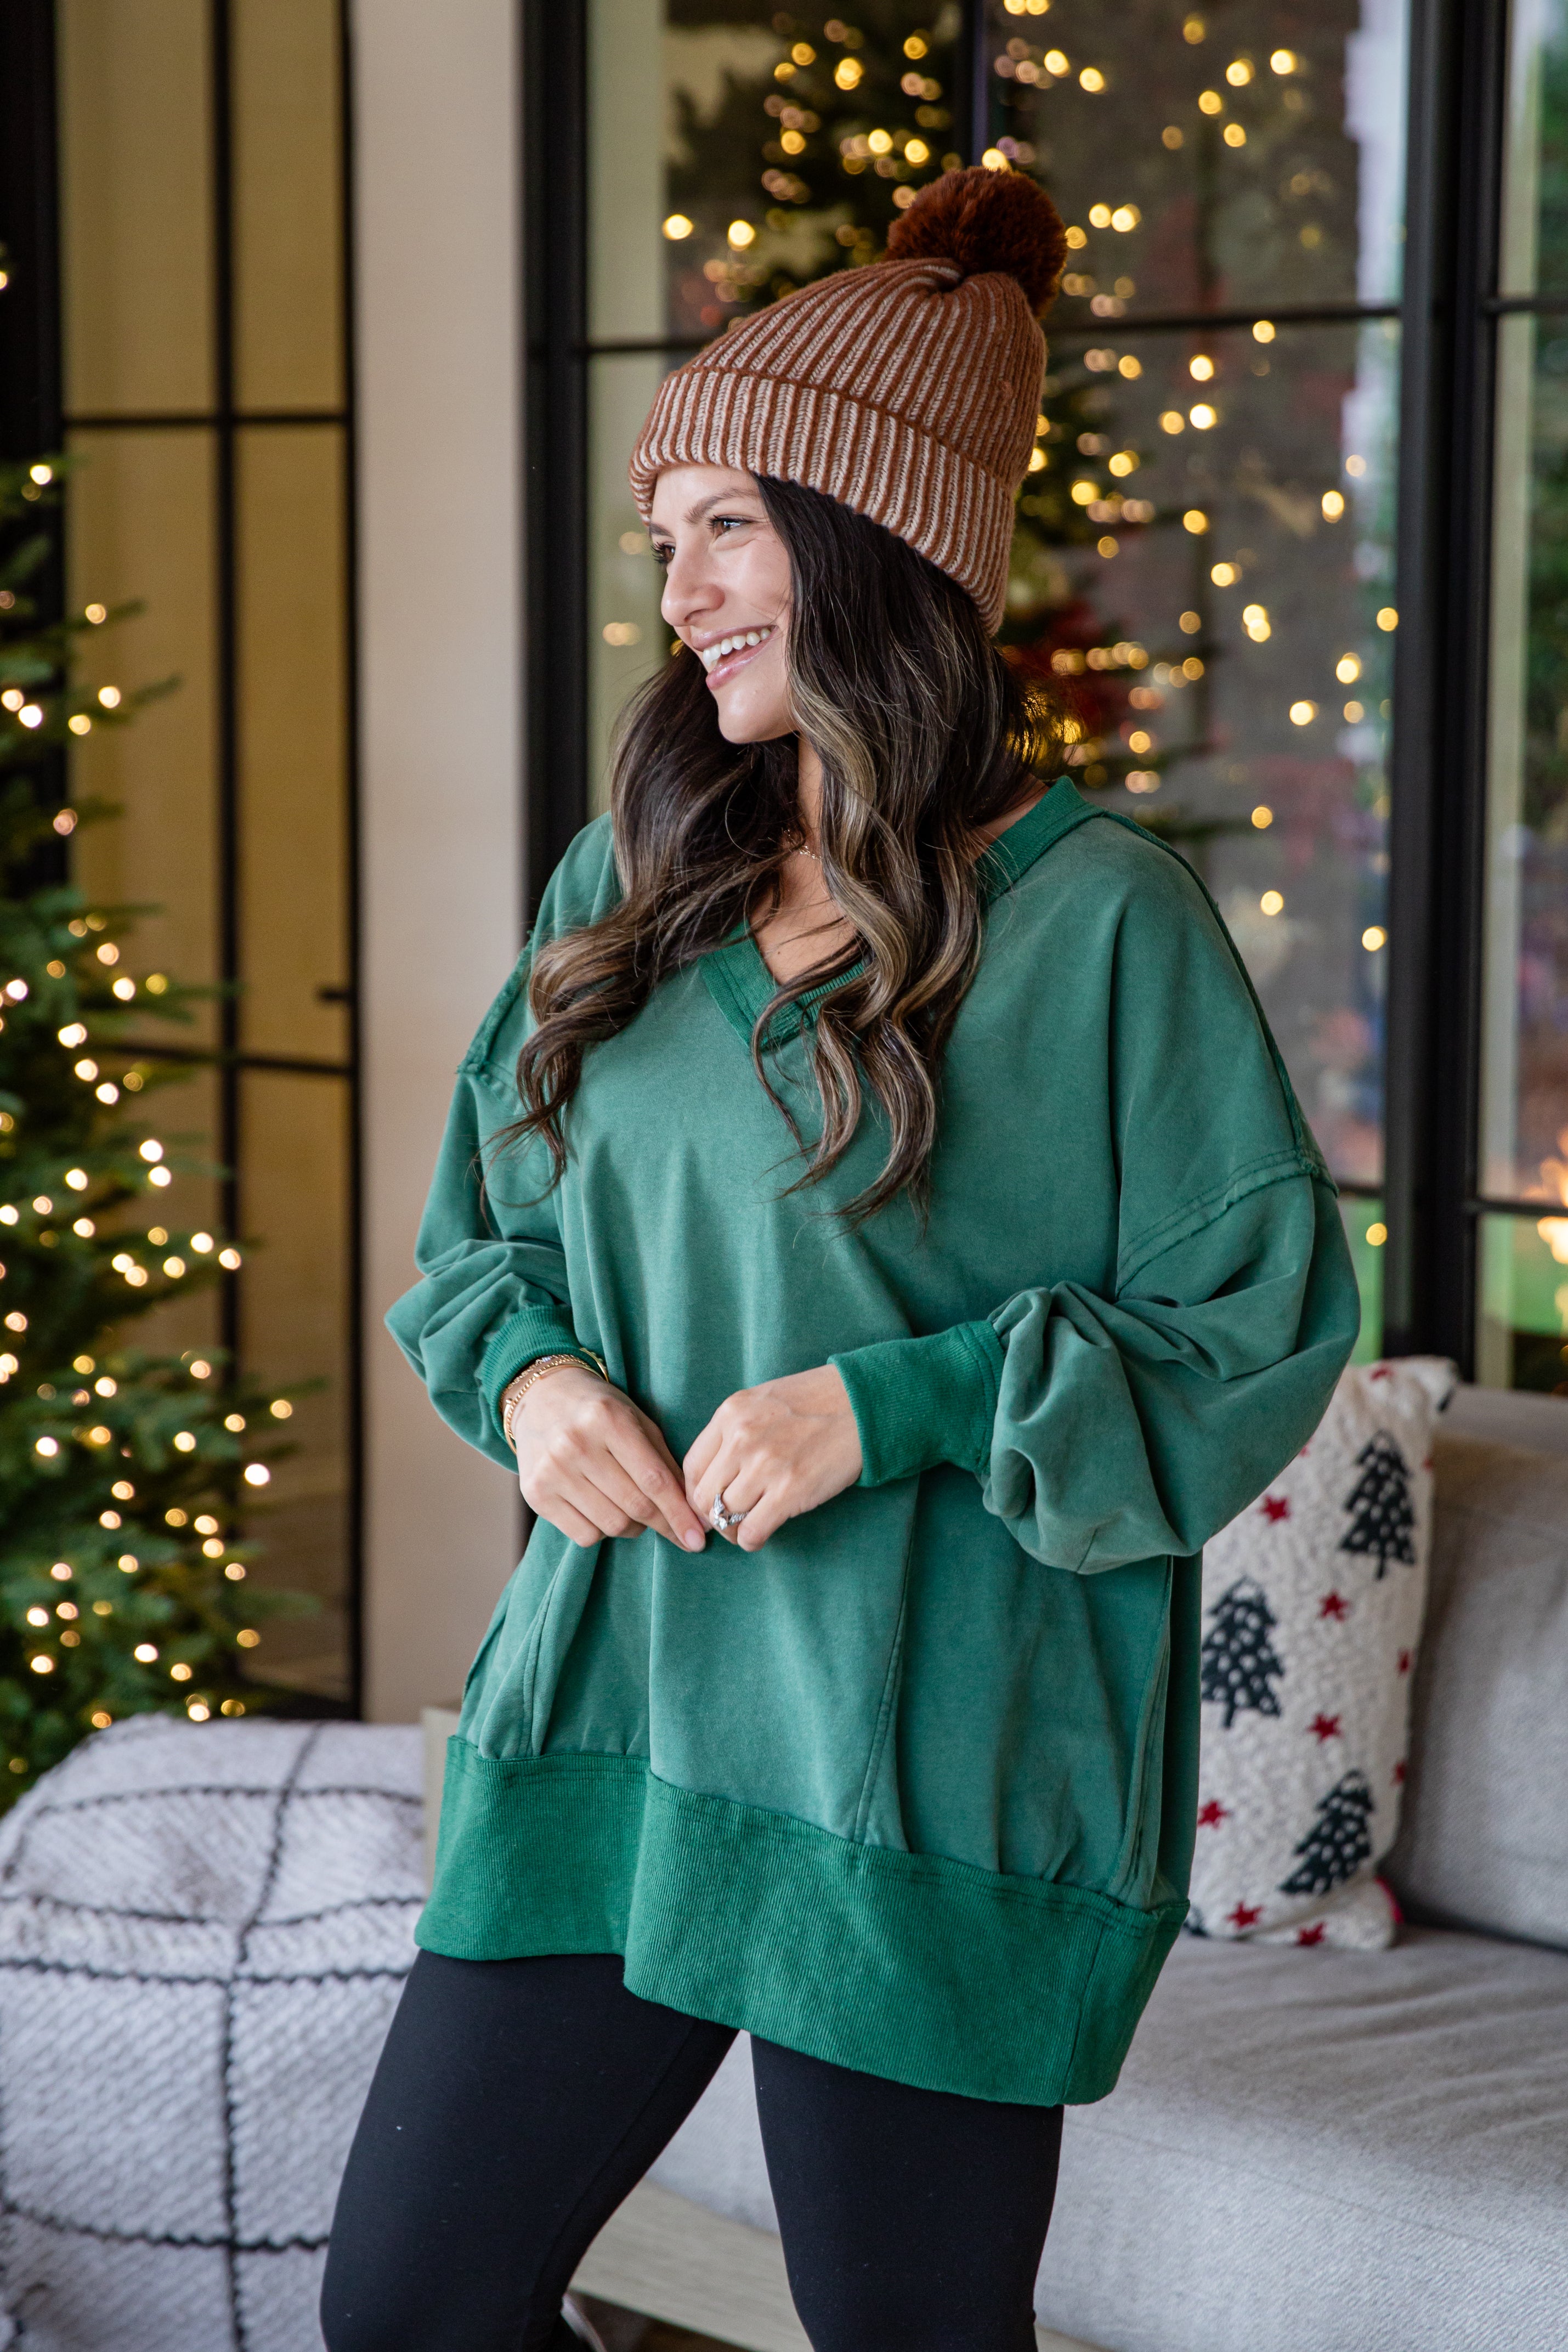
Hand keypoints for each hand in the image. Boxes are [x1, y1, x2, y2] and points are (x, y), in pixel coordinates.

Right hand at [510, 1368, 707, 1551]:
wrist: (539, 1397)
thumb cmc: (598, 1410)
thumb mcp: (636, 1420)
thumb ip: (664, 1461)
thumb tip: (692, 1512)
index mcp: (608, 1419)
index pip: (653, 1480)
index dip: (679, 1514)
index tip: (697, 1539)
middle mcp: (576, 1444)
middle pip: (634, 1506)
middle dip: (662, 1524)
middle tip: (673, 1527)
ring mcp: (552, 1471)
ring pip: (611, 1525)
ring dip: (632, 1527)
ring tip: (632, 1510)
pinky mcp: (535, 1493)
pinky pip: (584, 1536)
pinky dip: (602, 1532)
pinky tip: (602, 1511)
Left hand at [683, 1364, 862, 1552]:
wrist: (862, 1405)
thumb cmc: (816, 1402)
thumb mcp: (763, 1401)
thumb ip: (735, 1429)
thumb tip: (715, 1471)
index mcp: (730, 1413)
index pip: (692, 1466)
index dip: (695, 1492)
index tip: (706, 1503)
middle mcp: (741, 1438)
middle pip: (703, 1495)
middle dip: (711, 1516)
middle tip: (725, 1522)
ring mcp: (765, 1465)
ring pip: (725, 1516)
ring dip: (732, 1530)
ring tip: (746, 1528)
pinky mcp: (789, 1491)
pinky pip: (752, 1530)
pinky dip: (751, 1540)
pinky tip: (760, 1536)